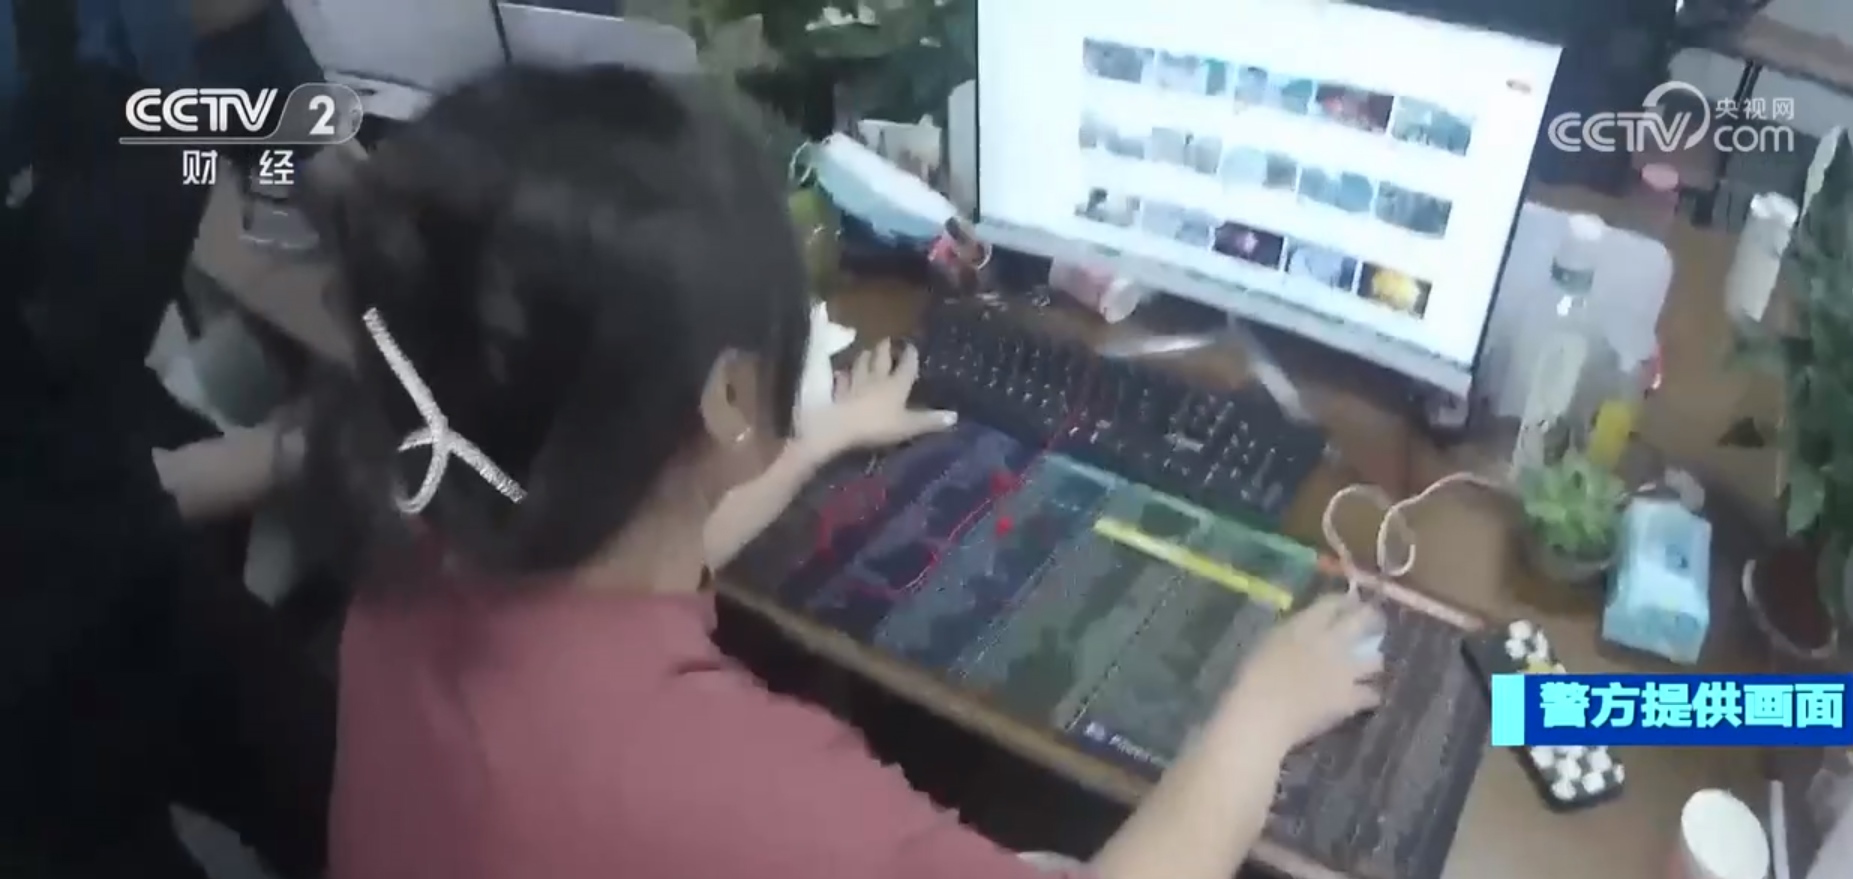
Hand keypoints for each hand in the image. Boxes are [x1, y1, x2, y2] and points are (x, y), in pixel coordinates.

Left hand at [797, 338, 956, 457]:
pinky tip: (843, 373)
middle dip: (884, 349)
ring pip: (860, 366)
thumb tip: (954, 416)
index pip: (906, 366)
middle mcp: (876, 379)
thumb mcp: (909, 426)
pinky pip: (842, 382)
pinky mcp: (838, 394)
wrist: (841, 428)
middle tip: (886, 340)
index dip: (910, 356)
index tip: (911, 346)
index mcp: (896, 385)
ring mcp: (855, 385)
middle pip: (881, 360)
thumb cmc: (879, 426)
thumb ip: (930, 421)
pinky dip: (843, 376)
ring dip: (864, 357)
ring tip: (866, 351)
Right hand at [1216, 594, 1383, 752]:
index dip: (1344, 600)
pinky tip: (1365, 696)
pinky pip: (1372, 693)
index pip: (1334, 602)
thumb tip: (1304, 627)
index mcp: (1306, 624)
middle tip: (1372, 623)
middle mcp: (1332, 641)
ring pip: (1376, 659)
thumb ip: (1290, 631)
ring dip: (1373, 660)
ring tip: (1369, 664)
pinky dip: (1369, 694)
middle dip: (1371, 619)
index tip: (1348, 602)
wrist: (1261, 715)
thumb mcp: (1267, 642)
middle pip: (1364, 620)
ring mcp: (1345, 671)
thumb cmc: (1252, 677)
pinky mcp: (1350, 698)